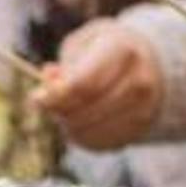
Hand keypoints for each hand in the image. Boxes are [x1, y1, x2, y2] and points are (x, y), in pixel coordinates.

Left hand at [34, 19, 163, 148]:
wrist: (149, 63)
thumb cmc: (106, 49)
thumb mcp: (83, 43)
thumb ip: (64, 65)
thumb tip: (48, 85)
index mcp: (123, 51)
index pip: (82, 84)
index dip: (54, 96)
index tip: (36, 98)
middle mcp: (139, 81)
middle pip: (85, 111)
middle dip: (59, 111)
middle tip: (48, 104)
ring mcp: (144, 109)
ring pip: (91, 131)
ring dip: (69, 124)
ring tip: (66, 109)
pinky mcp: (139, 130)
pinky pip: (100, 143)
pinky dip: (82, 136)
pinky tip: (79, 121)